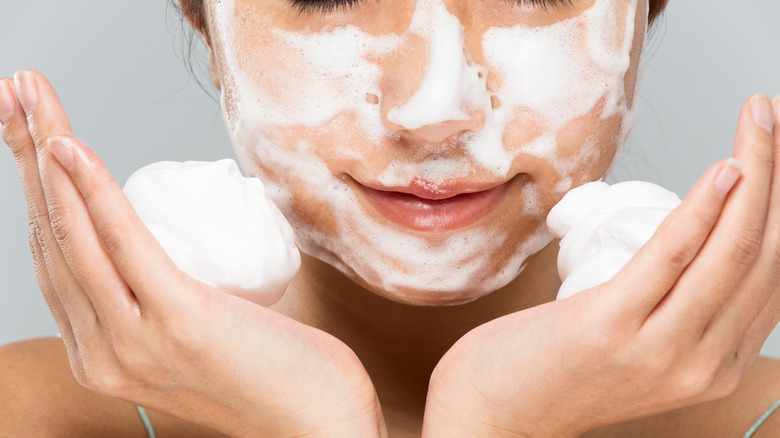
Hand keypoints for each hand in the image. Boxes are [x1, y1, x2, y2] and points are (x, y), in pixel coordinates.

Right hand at [0, 71, 386, 437]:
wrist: (318, 425)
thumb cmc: (273, 373)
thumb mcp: (201, 334)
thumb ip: (168, 303)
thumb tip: (168, 250)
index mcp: (102, 354)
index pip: (56, 258)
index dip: (37, 189)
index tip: (35, 131)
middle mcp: (101, 355)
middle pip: (51, 237)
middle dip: (27, 154)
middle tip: (17, 91)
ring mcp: (133, 343)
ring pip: (74, 234)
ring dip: (48, 153)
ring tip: (32, 96)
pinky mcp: (177, 323)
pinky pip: (123, 245)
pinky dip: (92, 191)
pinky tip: (69, 147)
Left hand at [422, 94, 779, 436]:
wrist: (494, 414)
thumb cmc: (553, 369)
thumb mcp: (633, 343)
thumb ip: (673, 308)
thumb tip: (690, 241)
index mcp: (714, 366)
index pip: (771, 278)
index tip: (774, 158)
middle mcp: (702, 365)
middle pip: (763, 256)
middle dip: (778, 178)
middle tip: (768, 117)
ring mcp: (661, 352)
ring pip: (731, 250)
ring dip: (754, 172)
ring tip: (758, 118)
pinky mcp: (611, 328)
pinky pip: (673, 256)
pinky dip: (704, 207)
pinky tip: (725, 167)